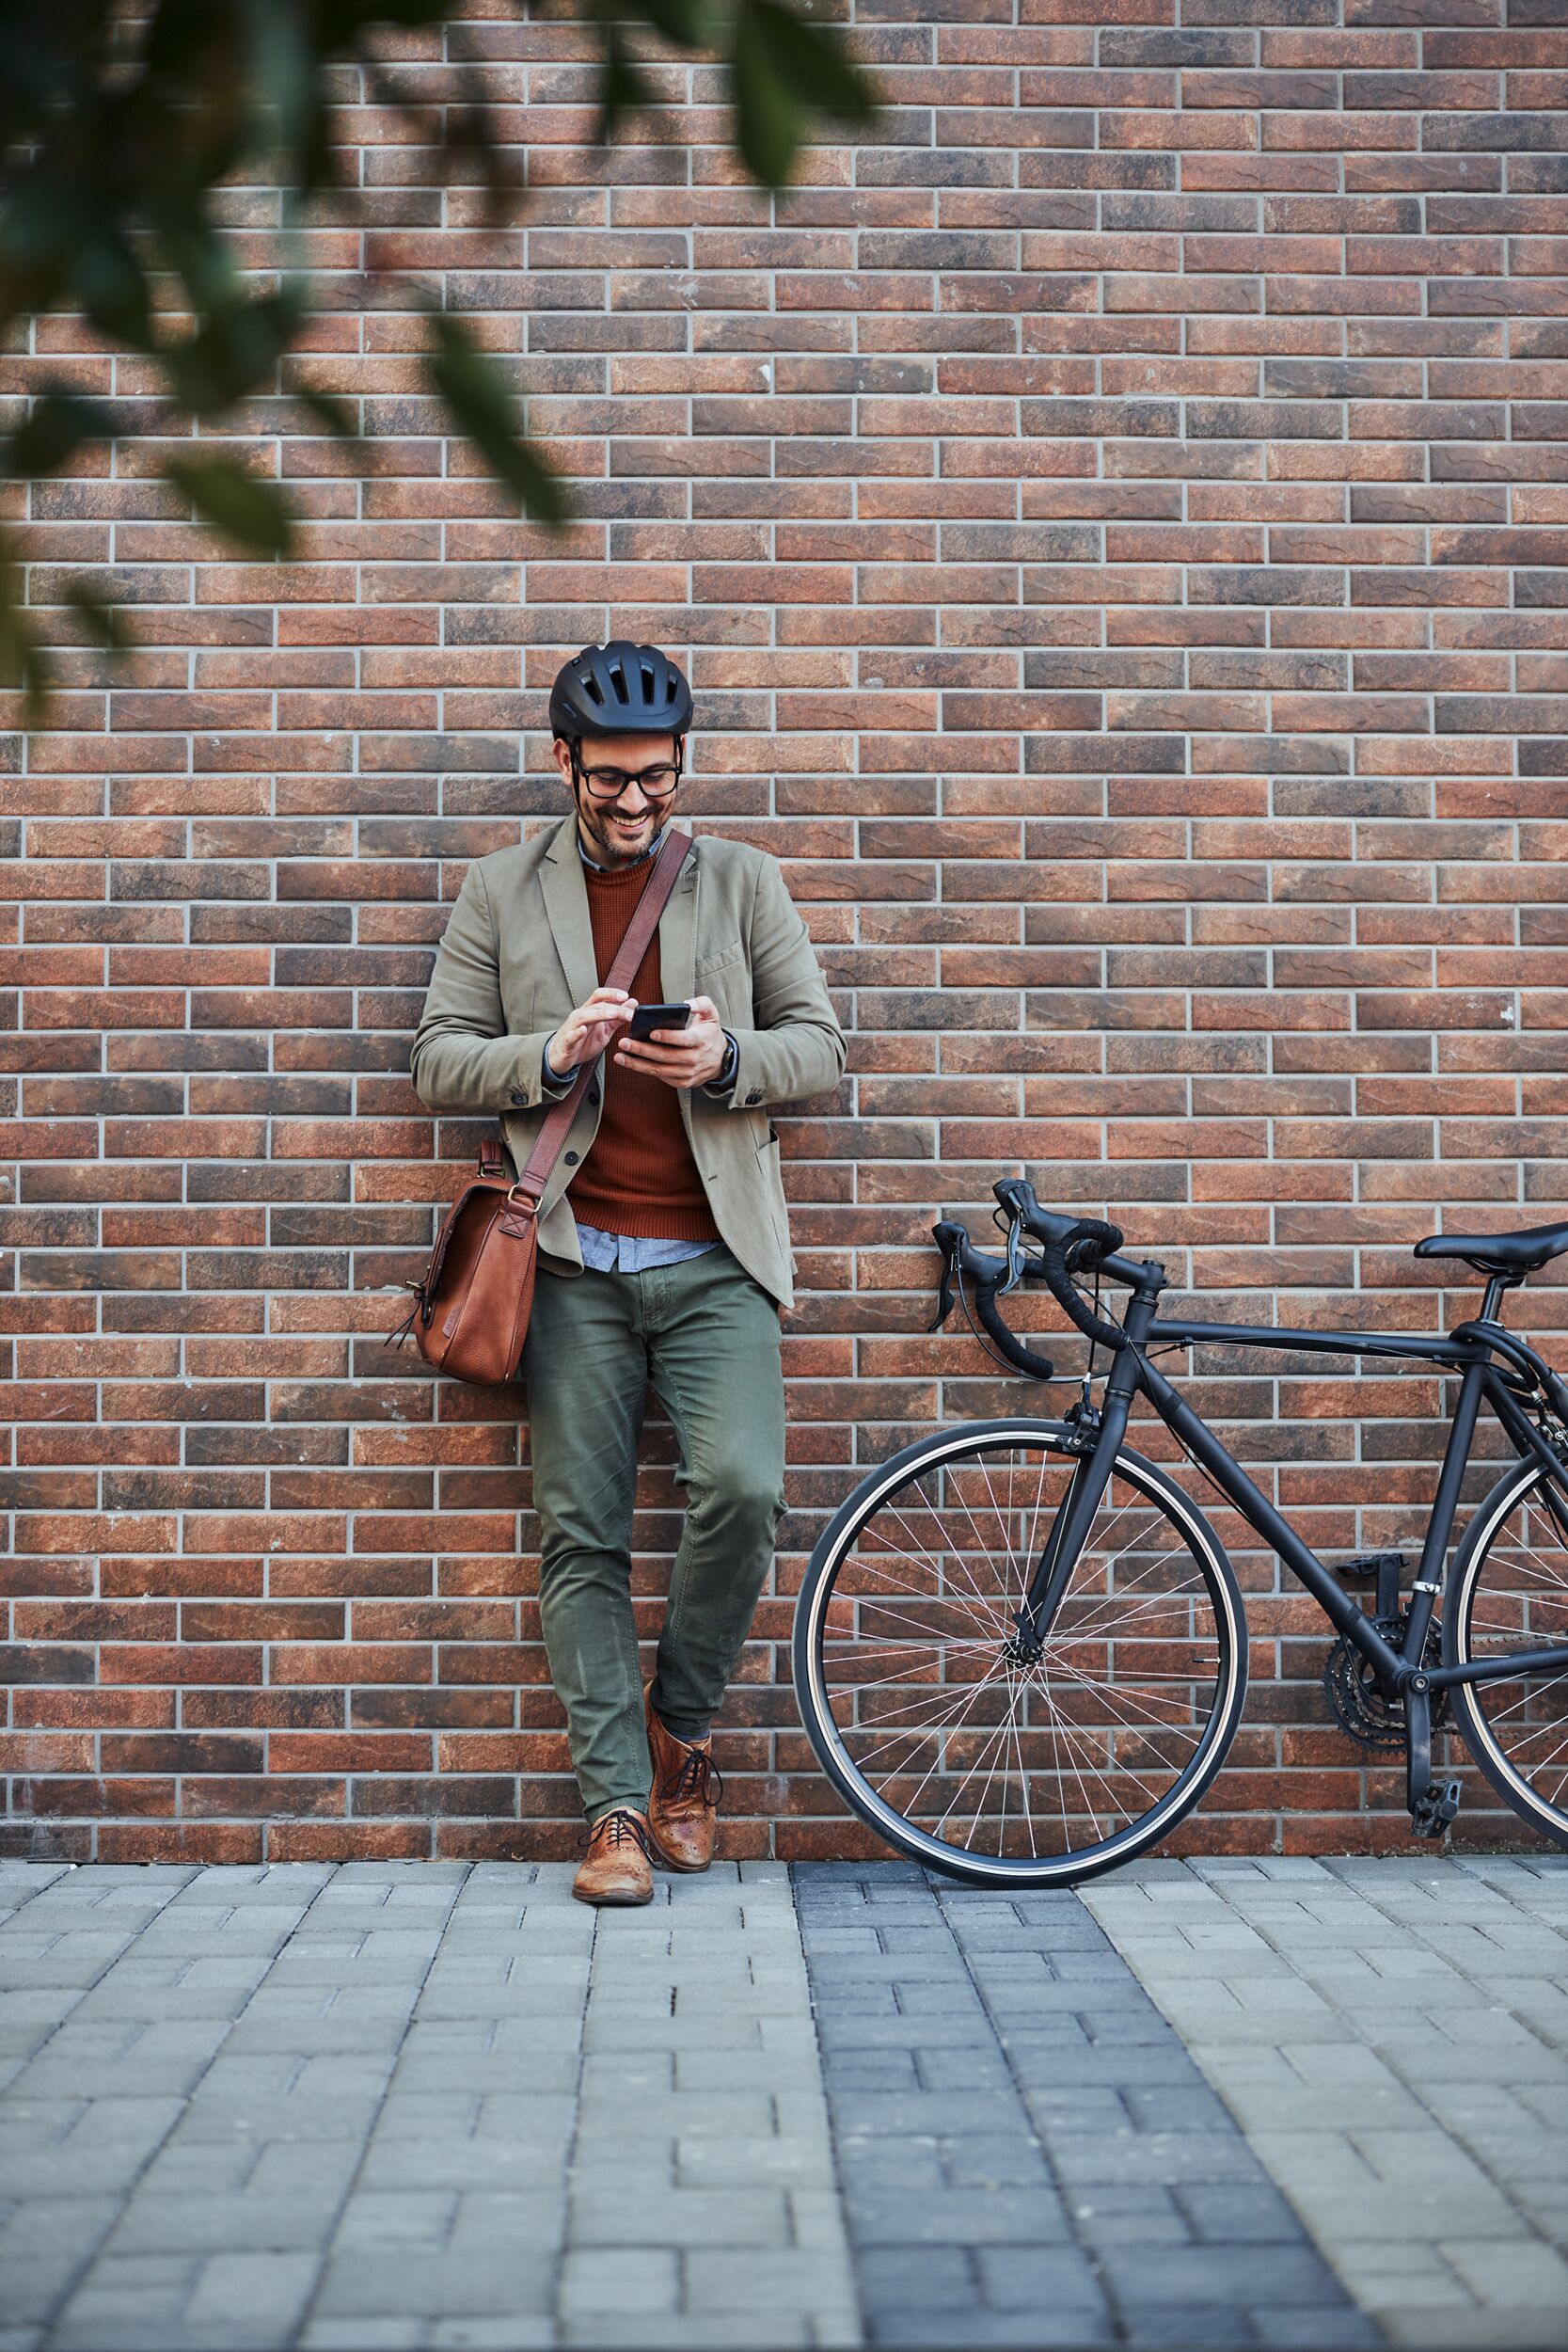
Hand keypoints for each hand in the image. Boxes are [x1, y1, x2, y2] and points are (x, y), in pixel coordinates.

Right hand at [545, 986, 633, 1075]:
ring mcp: (572, 1028)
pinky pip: (571, 1036)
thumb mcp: (605, 1031)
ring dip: (600, 1015)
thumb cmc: (582, 1042)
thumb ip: (618, 1018)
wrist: (561, 1057)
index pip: (599, 996)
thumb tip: (633, 1003)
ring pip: (584, 1017)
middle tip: (630, 1013)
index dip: (612, 993)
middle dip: (615, 1009)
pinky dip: (576, 1032)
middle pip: (597, 1006)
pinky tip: (583, 1030)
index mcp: (589, 1011)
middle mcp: (580, 1016)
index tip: (626, 996)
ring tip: (614, 1015)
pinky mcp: (567, 1042)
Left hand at [613, 993, 728, 1088]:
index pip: (684, 1040)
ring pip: (660, 1070)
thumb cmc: (710, 1033)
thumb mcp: (712, 1015)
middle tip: (624, 1042)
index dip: (668, 1037)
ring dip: (638, 1064)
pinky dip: (645, 1070)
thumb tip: (686, 1003)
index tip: (651, 1033)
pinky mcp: (682, 1082)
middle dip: (643, 1050)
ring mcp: (688, 1073)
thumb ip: (702, 1004)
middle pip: (666, 1056)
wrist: (721, 1060)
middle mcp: (695, 1059)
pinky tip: (631, 1063)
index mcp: (701, 1041)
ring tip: (620, 1056)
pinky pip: (661, 1077)